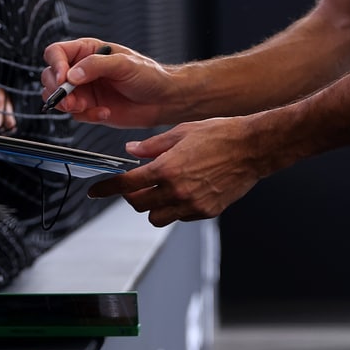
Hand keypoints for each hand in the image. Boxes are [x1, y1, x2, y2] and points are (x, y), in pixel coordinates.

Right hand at [40, 37, 178, 127]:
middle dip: (56, 90)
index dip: (55, 65)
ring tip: (85, 107)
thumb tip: (71, 75)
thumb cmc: (149, 76)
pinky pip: (75, 115)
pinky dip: (87, 116)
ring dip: (68, 105)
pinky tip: (104, 112)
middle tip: (70, 100)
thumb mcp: (124, 64)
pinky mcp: (89, 108)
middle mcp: (82, 69)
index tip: (63, 79)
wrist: (163, 100)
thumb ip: (95, 66)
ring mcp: (84, 90)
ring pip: (58, 98)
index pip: (57, 53)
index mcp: (88, 51)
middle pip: (50, 76)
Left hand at [87, 115, 269, 226]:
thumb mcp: (181, 132)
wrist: (253, 148)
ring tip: (161, 190)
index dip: (106, 189)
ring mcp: (192, 204)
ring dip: (152, 206)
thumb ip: (152, 145)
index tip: (96, 192)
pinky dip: (175, 208)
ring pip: (157, 217)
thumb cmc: (221, 135)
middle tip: (135, 185)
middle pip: (138, 205)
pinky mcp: (205, 211)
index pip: (126, 185)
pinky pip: (179, 217)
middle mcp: (177, 190)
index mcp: (167, 168)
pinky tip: (184, 192)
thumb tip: (132, 151)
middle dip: (131, 196)